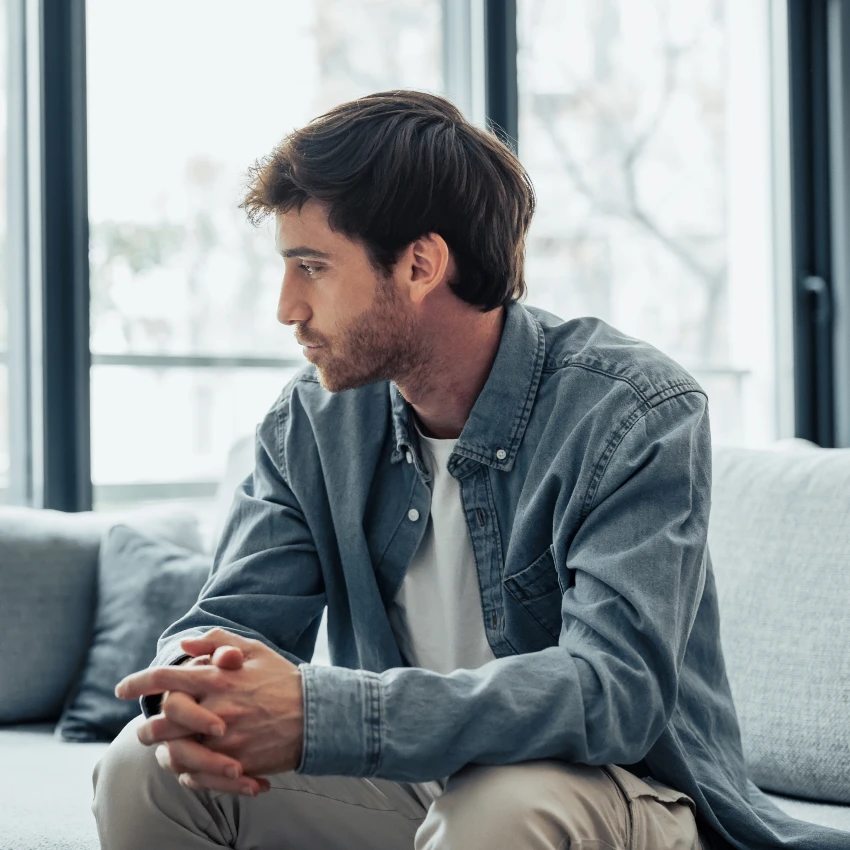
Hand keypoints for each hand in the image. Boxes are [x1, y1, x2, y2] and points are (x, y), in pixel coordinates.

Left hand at [131, 644, 269, 796]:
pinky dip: (187, 772)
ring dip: (164, 752)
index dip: (137, 682)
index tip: (120, 689)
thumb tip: (185, 644)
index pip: (166, 678)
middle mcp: (217, 709)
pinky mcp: (235, 764)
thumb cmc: (282, 679)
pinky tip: (188, 767)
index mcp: (218, 678)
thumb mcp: (254, 650)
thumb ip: (218, 641)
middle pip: (161, 722)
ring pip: (175, 752)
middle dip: (146, 727)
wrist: (316, 715)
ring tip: (163, 751)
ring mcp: (225, 740)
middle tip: (143, 729)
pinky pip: (198, 774)